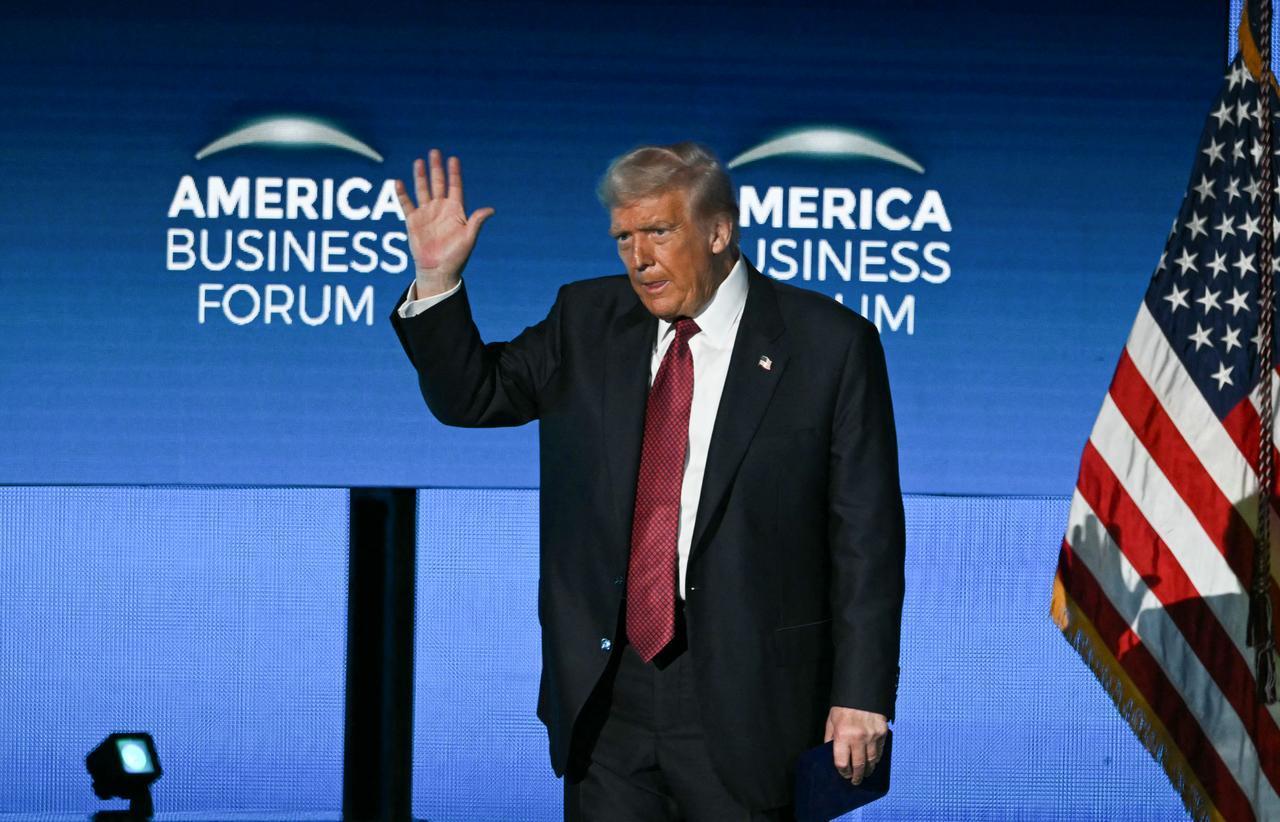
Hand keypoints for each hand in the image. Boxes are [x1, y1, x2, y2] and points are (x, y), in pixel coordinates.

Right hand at [395, 148, 494, 297]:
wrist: (438, 270)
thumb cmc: (456, 257)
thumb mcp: (469, 238)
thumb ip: (476, 222)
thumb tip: (490, 210)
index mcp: (455, 211)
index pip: (454, 186)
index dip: (454, 173)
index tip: (453, 158)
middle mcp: (440, 209)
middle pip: (438, 183)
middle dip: (436, 168)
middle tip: (434, 152)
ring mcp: (426, 213)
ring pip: (422, 189)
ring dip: (421, 176)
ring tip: (419, 161)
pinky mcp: (413, 221)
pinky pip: (406, 204)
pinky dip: (402, 194)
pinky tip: (399, 182)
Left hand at [824, 706, 887, 784]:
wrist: (862, 690)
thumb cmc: (843, 705)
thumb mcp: (831, 720)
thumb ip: (830, 738)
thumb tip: (830, 753)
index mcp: (842, 735)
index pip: (842, 763)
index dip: (843, 772)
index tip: (844, 774)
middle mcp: (858, 738)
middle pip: (859, 765)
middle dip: (856, 776)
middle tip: (855, 781)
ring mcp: (872, 736)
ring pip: (872, 760)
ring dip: (868, 770)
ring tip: (865, 774)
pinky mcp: (883, 732)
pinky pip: (881, 750)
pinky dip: (877, 758)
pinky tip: (873, 761)